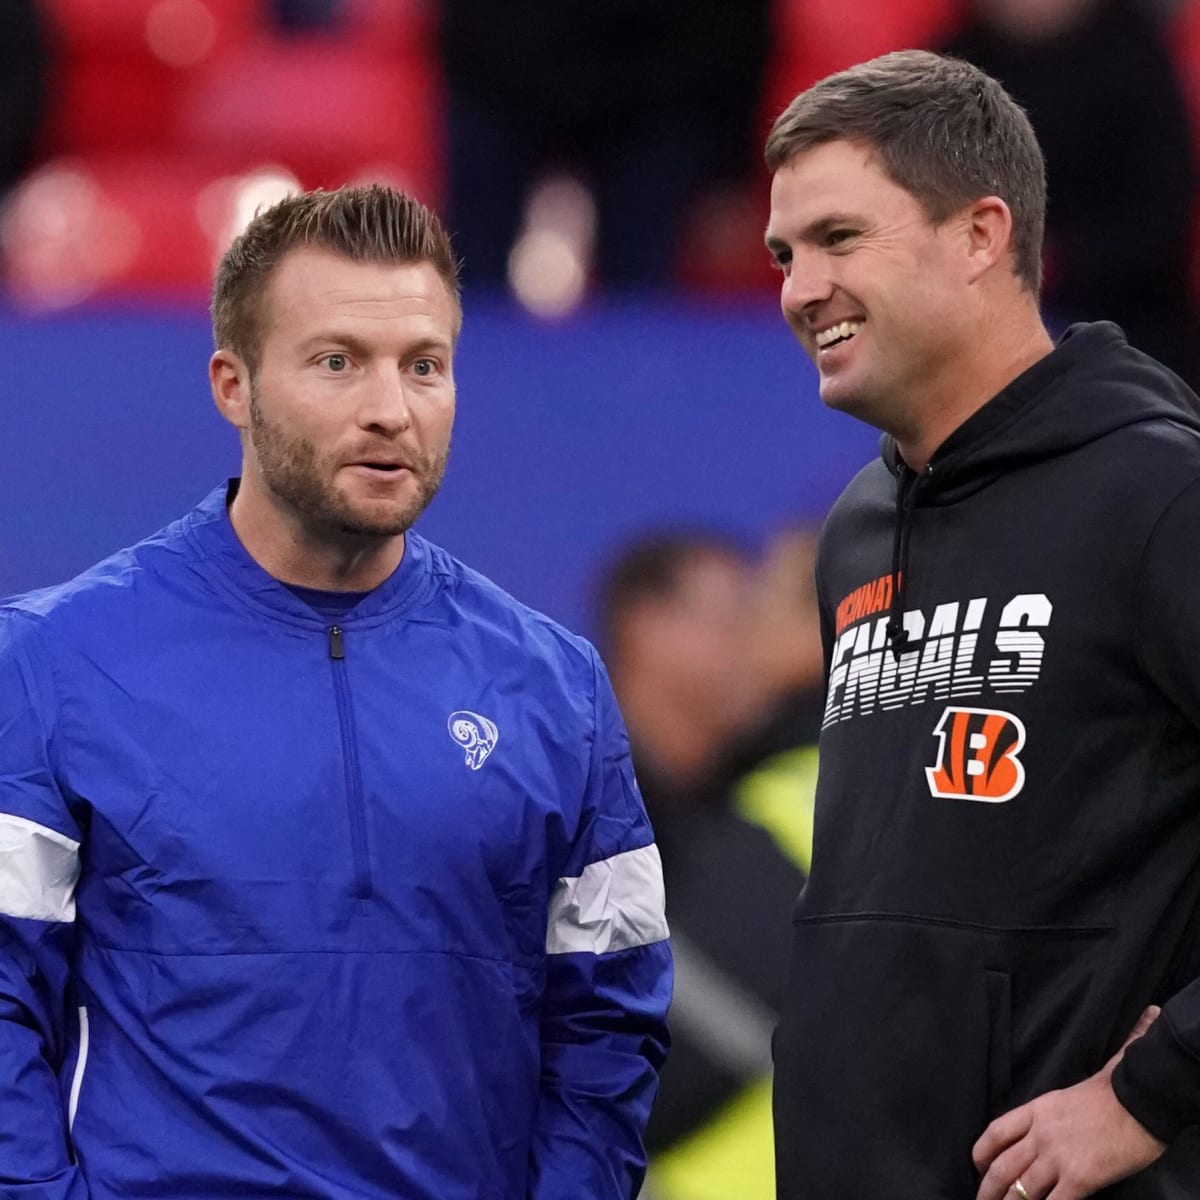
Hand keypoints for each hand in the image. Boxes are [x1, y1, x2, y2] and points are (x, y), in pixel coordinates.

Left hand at [972, 1006, 1166, 1199]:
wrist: (1142, 1100)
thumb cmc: (1119, 1087)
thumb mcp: (1086, 1078)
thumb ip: (1090, 1070)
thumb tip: (1129, 1020)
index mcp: (1039, 1108)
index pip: (998, 1130)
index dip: (982, 1150)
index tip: (976, 1164)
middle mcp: (1041, 1132)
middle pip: (1003, 1165)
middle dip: (988, 1187)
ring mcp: (1057, 1156)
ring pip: (1021, 1188)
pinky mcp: (1079, 1179)